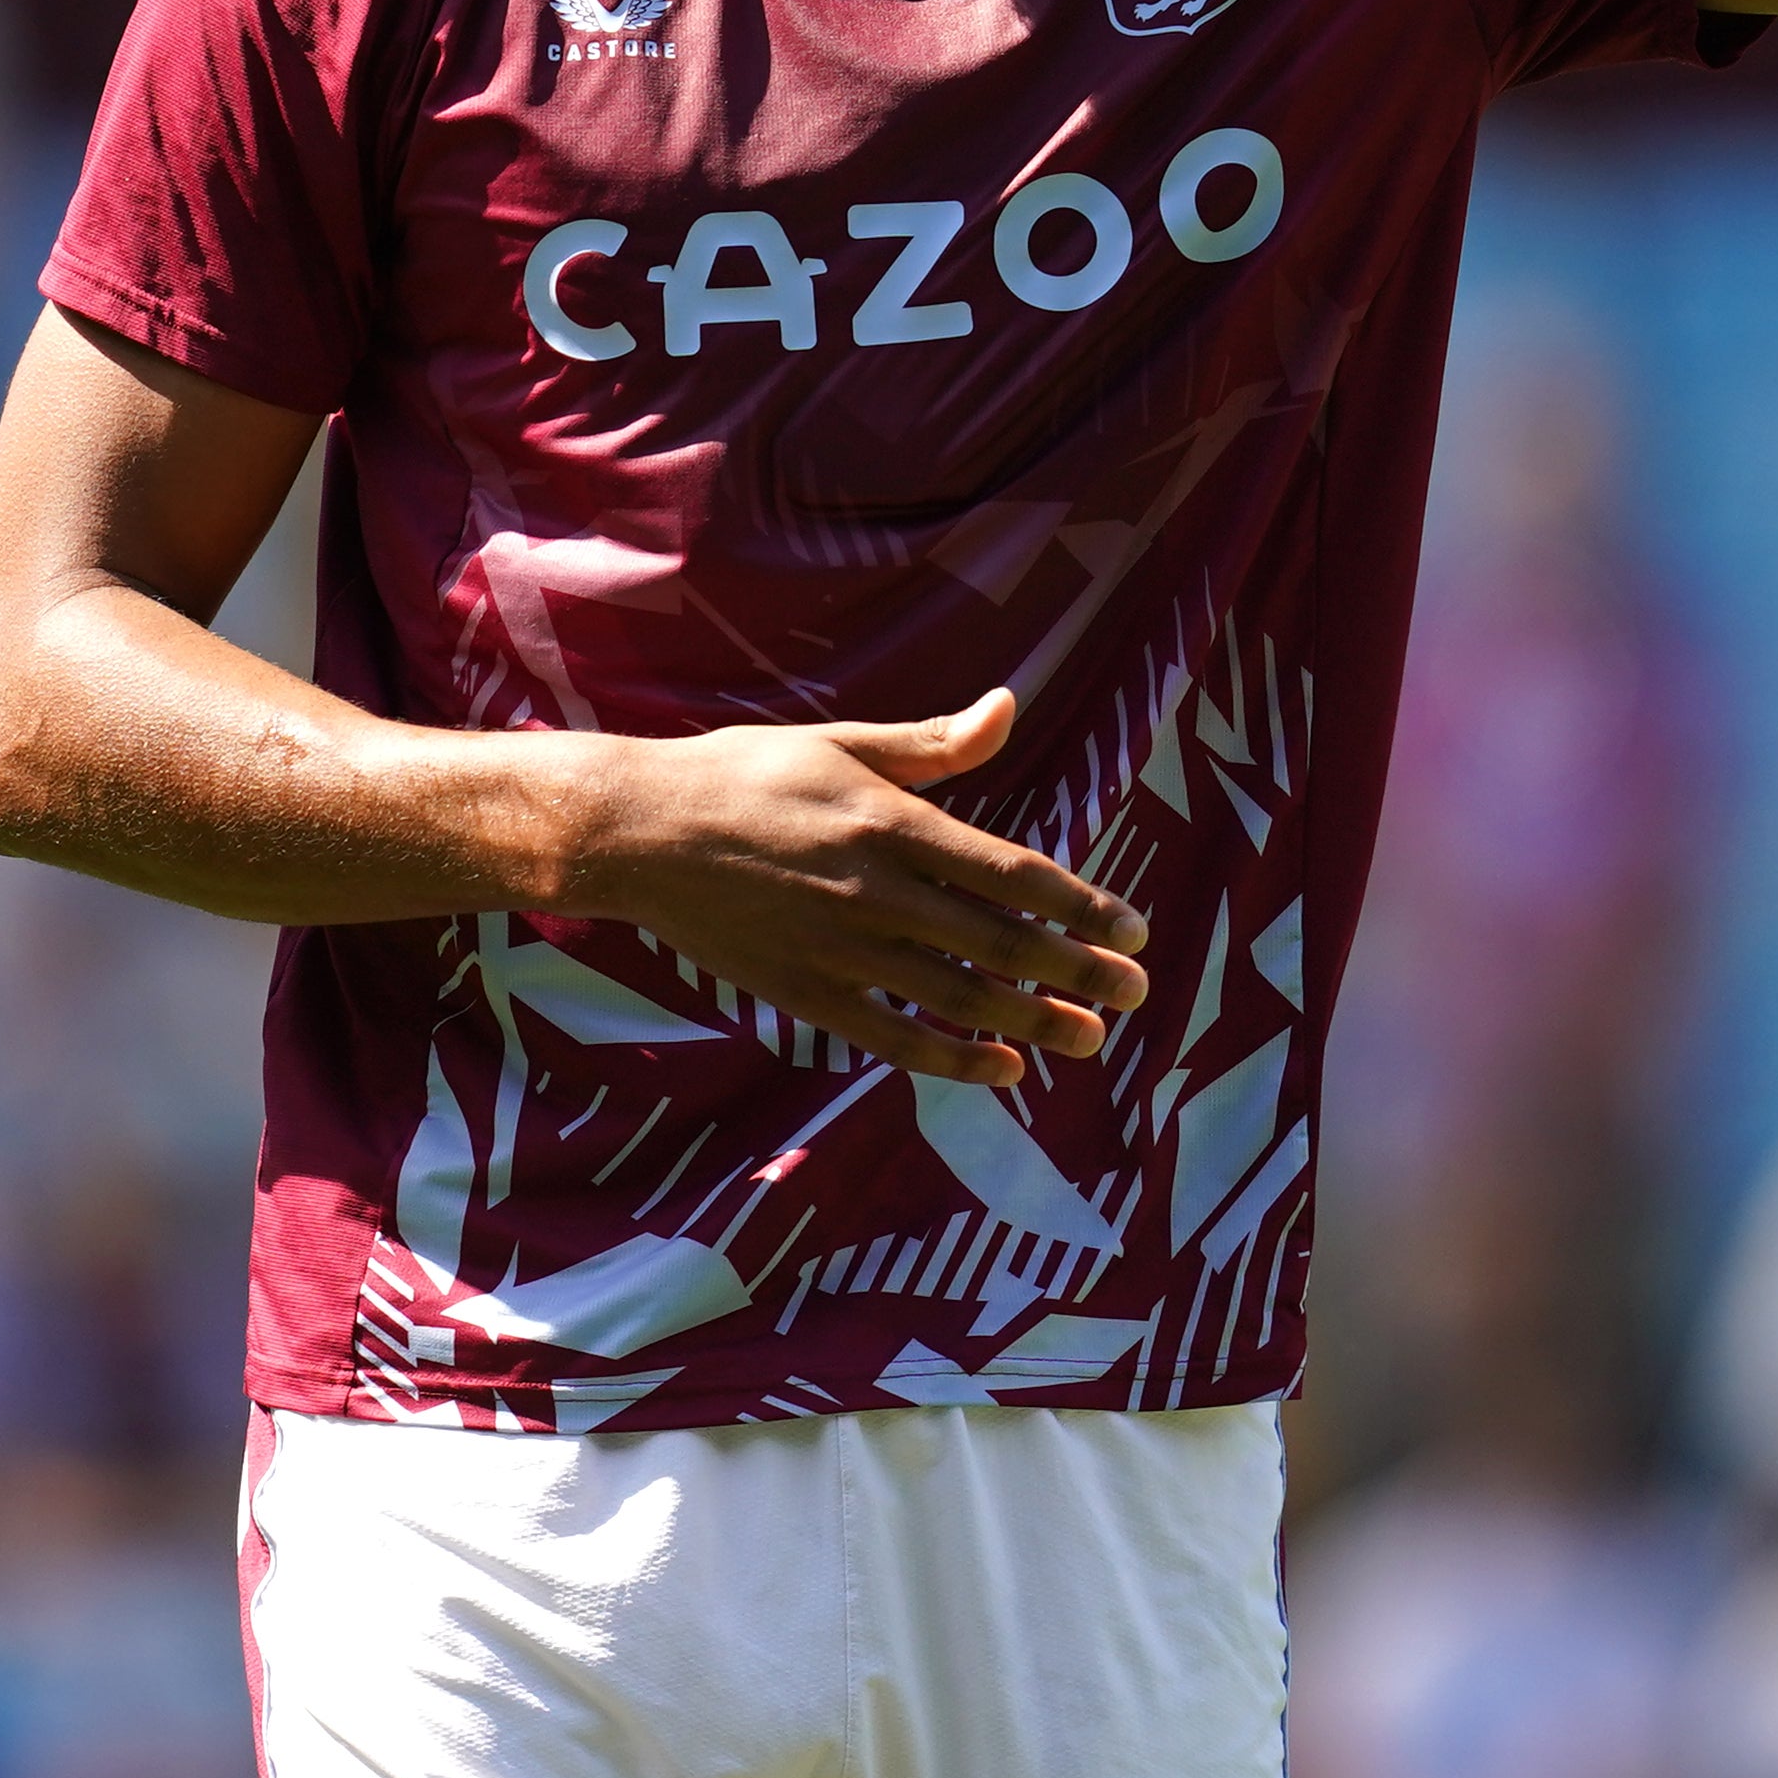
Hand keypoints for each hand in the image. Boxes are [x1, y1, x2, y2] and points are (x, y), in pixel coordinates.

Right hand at [563, 687, 1152, 1087]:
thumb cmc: (744, 775)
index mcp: (891, 823)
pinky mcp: (807, 993)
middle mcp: (877, 892)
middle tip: (1136, 994)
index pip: (1013, 873)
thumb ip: (932, 744)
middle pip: (1002, 944)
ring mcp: (842, 950)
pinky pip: (896, 1038)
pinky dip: (955, 1059)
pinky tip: (1004, 1069)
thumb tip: (1007, 708)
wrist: (641, 833)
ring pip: (959, 997)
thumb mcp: (841, 743)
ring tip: (1090, 1041)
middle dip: (1079, 973)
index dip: (1082, 906)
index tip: (1133, 928)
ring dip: (1035, 1023)